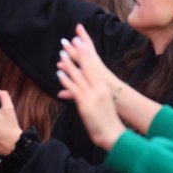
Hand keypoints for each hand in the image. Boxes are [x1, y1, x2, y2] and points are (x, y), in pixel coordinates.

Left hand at [57, 24, 125, 150]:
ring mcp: (92, 94)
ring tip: (61, 52)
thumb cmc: (108, 119)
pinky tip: (59, 73)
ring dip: (70, 63)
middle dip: (79, 52)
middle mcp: (98, 87)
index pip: (94, 64)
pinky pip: (75, 88)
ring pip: (79, 75)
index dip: (87, 52)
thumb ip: (92, 93)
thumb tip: (84, 90)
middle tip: (71, 39)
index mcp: (103, 85)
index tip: (80, 39)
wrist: (114, 132)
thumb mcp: (102, 102)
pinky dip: (66, 80)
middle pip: (88, 66)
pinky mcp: (85, 102)